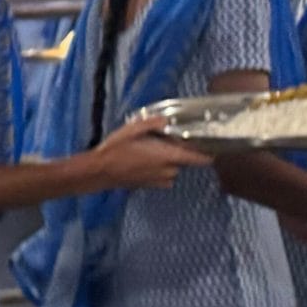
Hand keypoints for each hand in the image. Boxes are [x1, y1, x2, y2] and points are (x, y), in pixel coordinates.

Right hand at [87, 115, 207, 192]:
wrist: (98, 172)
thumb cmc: (116, 149)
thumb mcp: (133, 129)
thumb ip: (153, 123)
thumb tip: (167, 120)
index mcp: (169, 156)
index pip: (201, 159)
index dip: (208, 153)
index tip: (208, 145)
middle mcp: (169, 170)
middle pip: (185, 161)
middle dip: (179, 152)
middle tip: (165, 142)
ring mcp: (160, 180)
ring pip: (174, 169)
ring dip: (168, 162)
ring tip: (153, 152)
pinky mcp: (151, 186)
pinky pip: (164, 177)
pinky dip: (160, 171)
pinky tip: (146, 164)